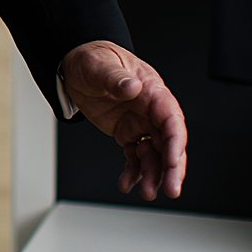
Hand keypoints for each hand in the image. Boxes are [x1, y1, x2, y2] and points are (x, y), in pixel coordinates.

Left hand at [60, 41, 186, 201]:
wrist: (75, 66)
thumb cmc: (93, 59)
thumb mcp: (100, 65)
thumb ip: (116, 78)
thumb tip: (132, 87)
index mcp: (152, 91)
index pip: (171, 119)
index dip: (175, 142)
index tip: (174, 162)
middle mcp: (151, 111)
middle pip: (169, 143)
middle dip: (172, 168)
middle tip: (172, 190)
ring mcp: (140, 124)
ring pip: (154, 155)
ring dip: (153, 175)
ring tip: (147, 193)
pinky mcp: (127, 134)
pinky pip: (134, 157)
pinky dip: (133, 172)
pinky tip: (127, 184)